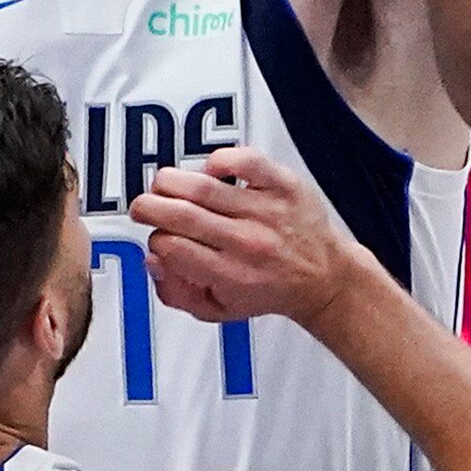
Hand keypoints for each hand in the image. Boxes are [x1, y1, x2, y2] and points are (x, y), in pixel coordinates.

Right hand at [129, 148, 360, 325]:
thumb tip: (154, 262)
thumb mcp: (221, 310)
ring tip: (166, 188)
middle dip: (150, 207)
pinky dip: (218, 161)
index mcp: (231, 275)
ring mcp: (265, 210)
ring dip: (171, 183)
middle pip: (180, 214)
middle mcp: (247, 242)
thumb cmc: (271, 290)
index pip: (172, 248)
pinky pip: (243, 160)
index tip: (160, 240)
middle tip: (145, 208)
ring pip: (202, 186)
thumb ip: (179, 294)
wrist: (325, 277)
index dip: (156, 240)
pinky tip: (211, 173)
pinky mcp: (282, 185)